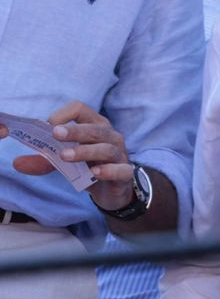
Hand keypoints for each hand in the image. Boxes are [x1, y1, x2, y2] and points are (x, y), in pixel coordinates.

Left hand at [1, 101, 134, 209]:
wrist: (113, 189)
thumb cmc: (89, 166)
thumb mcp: (65, 162)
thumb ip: (44, 160)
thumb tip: (16, 162)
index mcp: (94, 126)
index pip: (81, 109)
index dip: (65, 114)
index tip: (48, 125)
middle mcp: (110, 136)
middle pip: (95, 128)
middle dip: (75, 131)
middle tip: (55, 134)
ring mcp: (120, 154)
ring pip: (106, 148)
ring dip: (86, 151)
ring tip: (65, 156)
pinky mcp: (124, 173)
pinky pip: (121, 169)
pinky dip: (108, 170)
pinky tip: (94, 172)